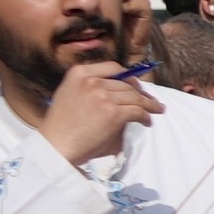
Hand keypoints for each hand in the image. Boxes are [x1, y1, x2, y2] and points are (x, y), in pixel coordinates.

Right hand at [35, 60, 157, 166]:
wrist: (56, 145)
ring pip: (135, 96)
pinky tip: (147, 121)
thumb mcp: (69, 95)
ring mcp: (103, 96)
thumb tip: (117, 94)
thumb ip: (90, 88)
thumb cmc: (62, 127)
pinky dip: (146, 116)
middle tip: (150, 100)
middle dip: (141, 92)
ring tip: (156, 109)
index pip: (112, 67)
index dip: (128, 76)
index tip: (135, 84)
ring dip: (149, 104)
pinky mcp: (114, 113)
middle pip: (126, 83)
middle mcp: (92, 81)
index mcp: (79, 73)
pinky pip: (137, 111)